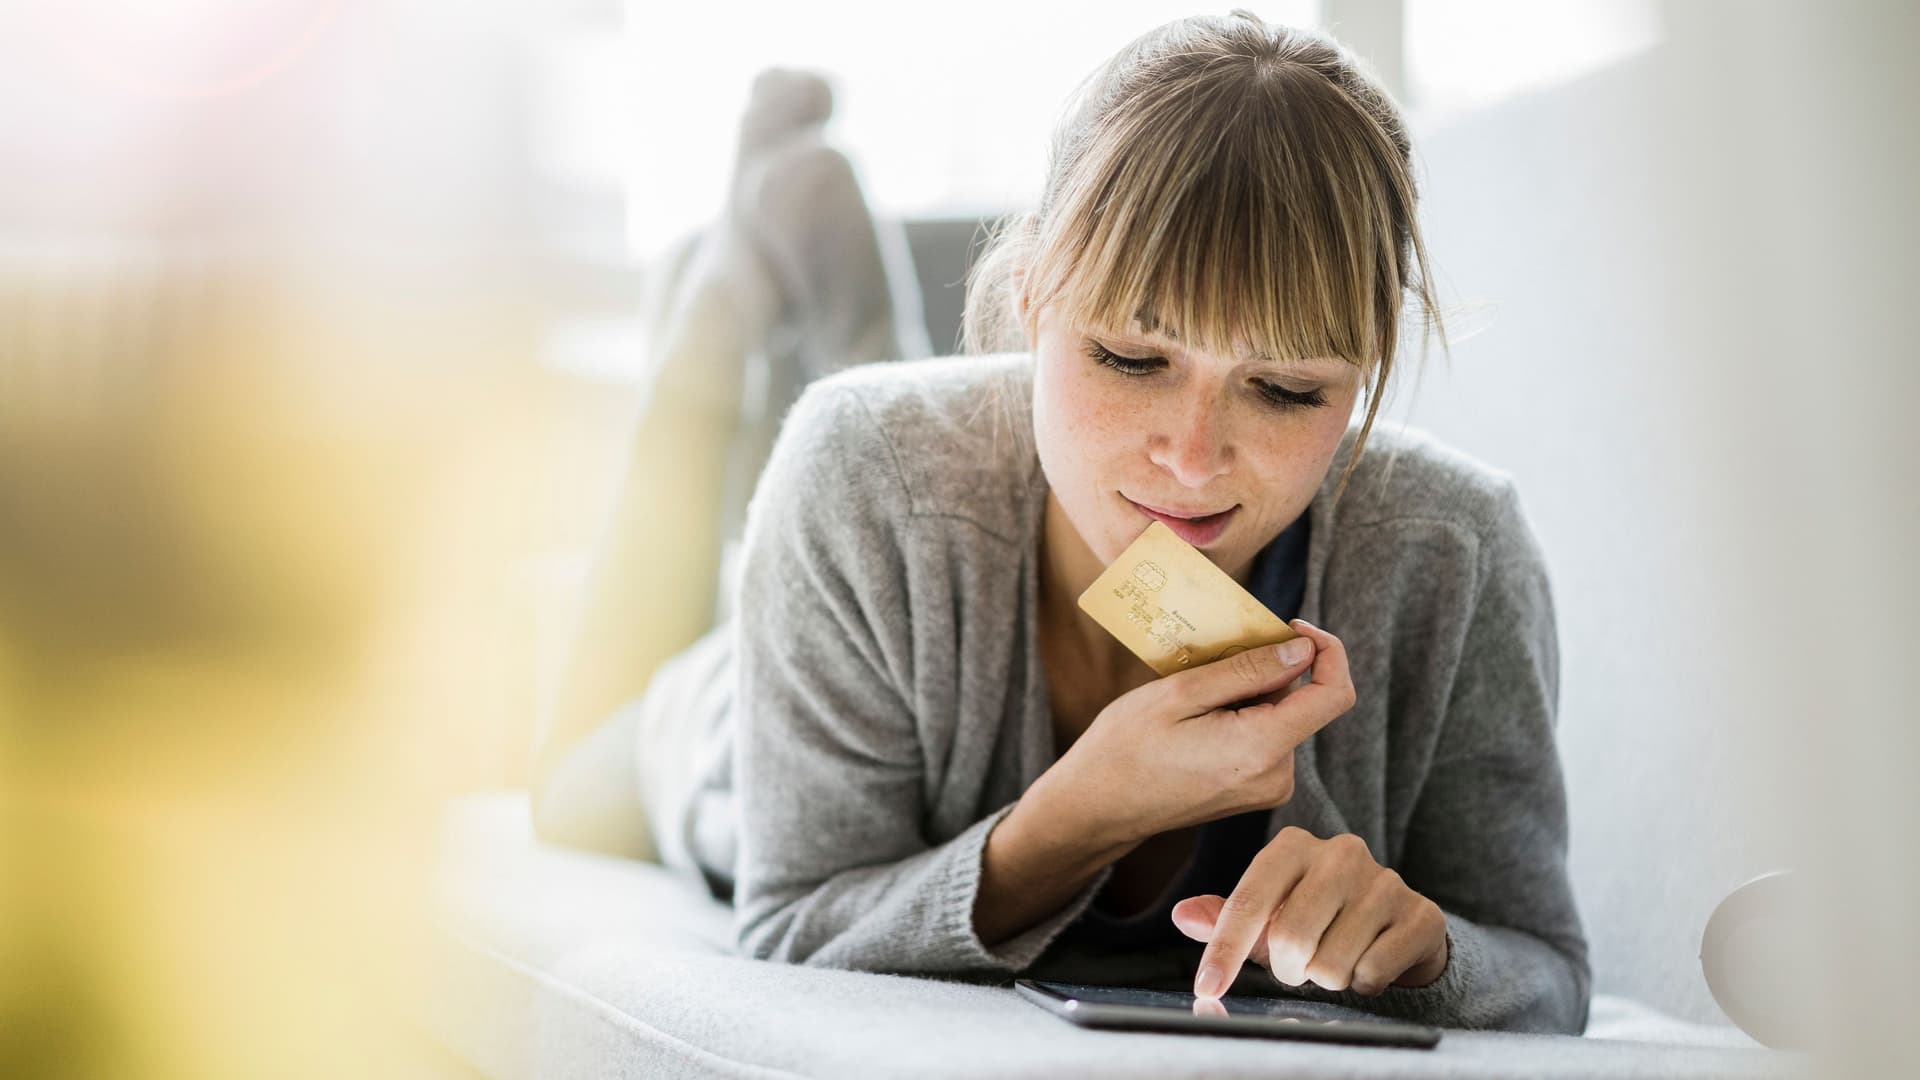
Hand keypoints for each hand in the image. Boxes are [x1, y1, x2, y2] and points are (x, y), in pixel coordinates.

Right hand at [1031, 619, 1355, 851]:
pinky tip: (1199, 717)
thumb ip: (1249, 671)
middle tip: (1213, 658)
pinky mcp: (1254, 791)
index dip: (1327, 651)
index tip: (1292, 626)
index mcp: (1262, 749)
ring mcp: (1267, 788)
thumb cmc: (1127, 748)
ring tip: (1195, 694)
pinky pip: (1266, 738)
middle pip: (1302, 702)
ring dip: (1250, 693)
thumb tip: (1302, 651)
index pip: (1335, 695)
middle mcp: (1276, 776)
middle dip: (1268, 671)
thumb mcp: (1181, 693)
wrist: (1097, 807)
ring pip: (1282, 717)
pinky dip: (1243, 715)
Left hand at [1172, 827, 1448, 998]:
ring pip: (1331, 964)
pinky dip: (1364, 984)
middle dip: (1288, 970)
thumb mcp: (1269, 916)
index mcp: (1293, 845)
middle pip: (1291, 939)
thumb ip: (1225, 917)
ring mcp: (1384, 881)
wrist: (1398, 926)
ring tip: (1336, 959)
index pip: (1248, 902)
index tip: (1207, 988)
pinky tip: (1370, 961)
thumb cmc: (1319, 919)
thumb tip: (1184, 916)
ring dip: (1327, 978)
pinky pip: (1372, 973)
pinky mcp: (1421, 914)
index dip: (1225, 951)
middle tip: (1299, 967)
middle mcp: (1340, 852)